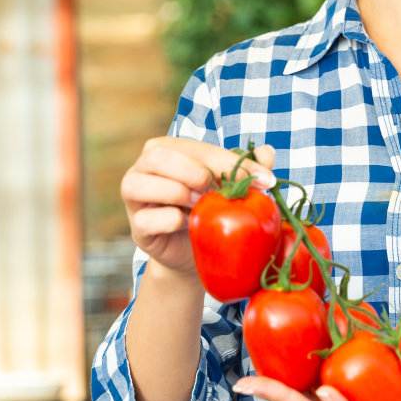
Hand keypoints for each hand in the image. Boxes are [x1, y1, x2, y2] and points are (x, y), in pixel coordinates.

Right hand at [120, 137, 275, 277]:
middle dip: (193, 172)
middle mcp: (144, 167)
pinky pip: (145, 219)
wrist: (198, 252)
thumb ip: (248, 167)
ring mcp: (133, 196)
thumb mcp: (232, 186)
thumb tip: (267, 151)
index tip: (265, 181)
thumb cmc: (212, 210)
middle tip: (215, 191)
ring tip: (200, 206)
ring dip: (178, 194)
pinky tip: (187, 224)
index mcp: (168, 149)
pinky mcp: (136, 226)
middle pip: (158, 156)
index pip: (198, 148)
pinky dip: (171, 221)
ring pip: (139, 183)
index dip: (232, 163)